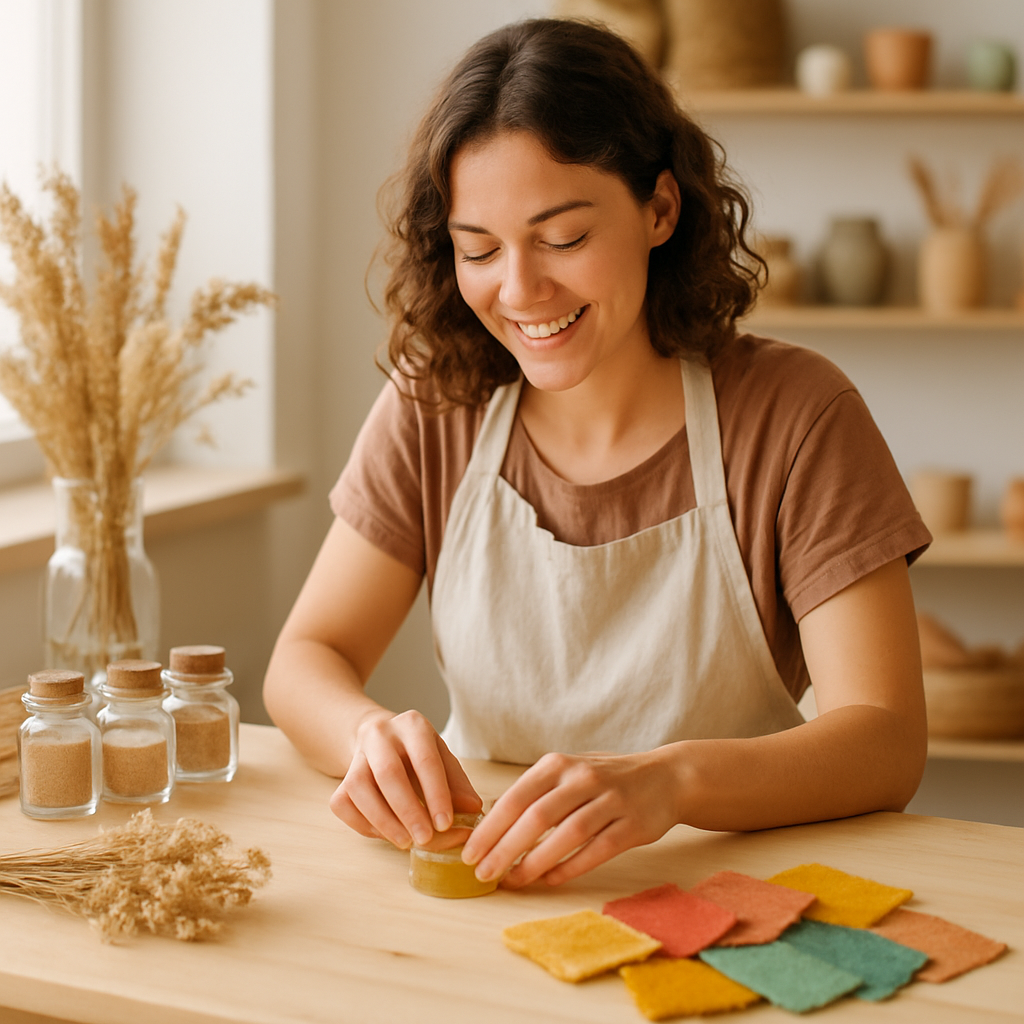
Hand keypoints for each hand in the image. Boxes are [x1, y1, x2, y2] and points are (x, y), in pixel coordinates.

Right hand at [329, 709, 481, 848]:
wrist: (379, 739)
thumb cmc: (418, 754)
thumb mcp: (442, 758)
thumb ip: (457, 783)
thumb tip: (473, 809)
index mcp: (413, 725)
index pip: (425, 760)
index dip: (436, 794)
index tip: (446, 824)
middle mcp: (381, 734)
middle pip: (389, 773)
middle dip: (408, 811)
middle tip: (425, 839)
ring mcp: (357, 754)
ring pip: (359, 788)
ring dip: (384, 821)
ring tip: (406, 843)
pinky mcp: (341, 778)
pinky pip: (343, 804)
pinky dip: (364, 824)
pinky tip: (386, 834)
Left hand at [461, 748, 680, 887]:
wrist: (665, 777)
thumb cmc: (604, 778)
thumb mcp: (567, 772)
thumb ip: (533, 792)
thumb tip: (489, 816)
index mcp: (559, 765)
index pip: (517, 796)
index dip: (490, 827)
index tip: (469, 852)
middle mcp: (583, 778)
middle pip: (537, 817)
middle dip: (505, 848)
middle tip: (483, 874)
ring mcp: (610, 801)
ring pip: (567, 835)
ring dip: (535, 862)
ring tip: (512, 881)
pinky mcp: (632, 825)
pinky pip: (596, 851)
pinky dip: (570, 867)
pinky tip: (550, 880)